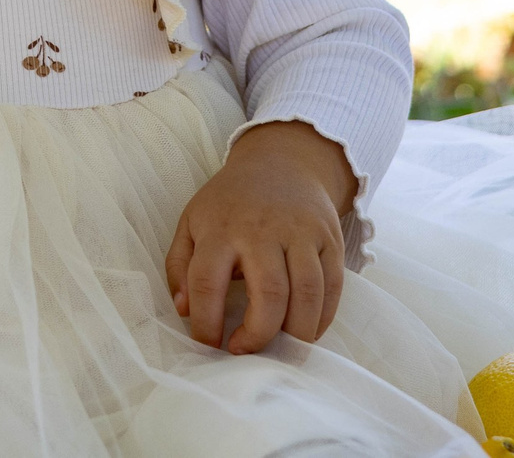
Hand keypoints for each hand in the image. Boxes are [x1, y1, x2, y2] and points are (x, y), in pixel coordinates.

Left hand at [164, 120, 354, 353]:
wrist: (282, 162)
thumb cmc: (230, 202)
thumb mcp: (192, 222)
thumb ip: (180, 267)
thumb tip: (183, 310)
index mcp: (221, 227)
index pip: (206, 284)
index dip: (205, 323)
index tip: (209, 343)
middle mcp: (263, 229)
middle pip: (270, 293)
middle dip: (259, 335)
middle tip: (246, 350)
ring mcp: (302, 232)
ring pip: (308, 293)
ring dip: (296, 333)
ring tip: (281, 347)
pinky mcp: (331, 238)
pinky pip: (333, 287)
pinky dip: (323, 318)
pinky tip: (306, 331)